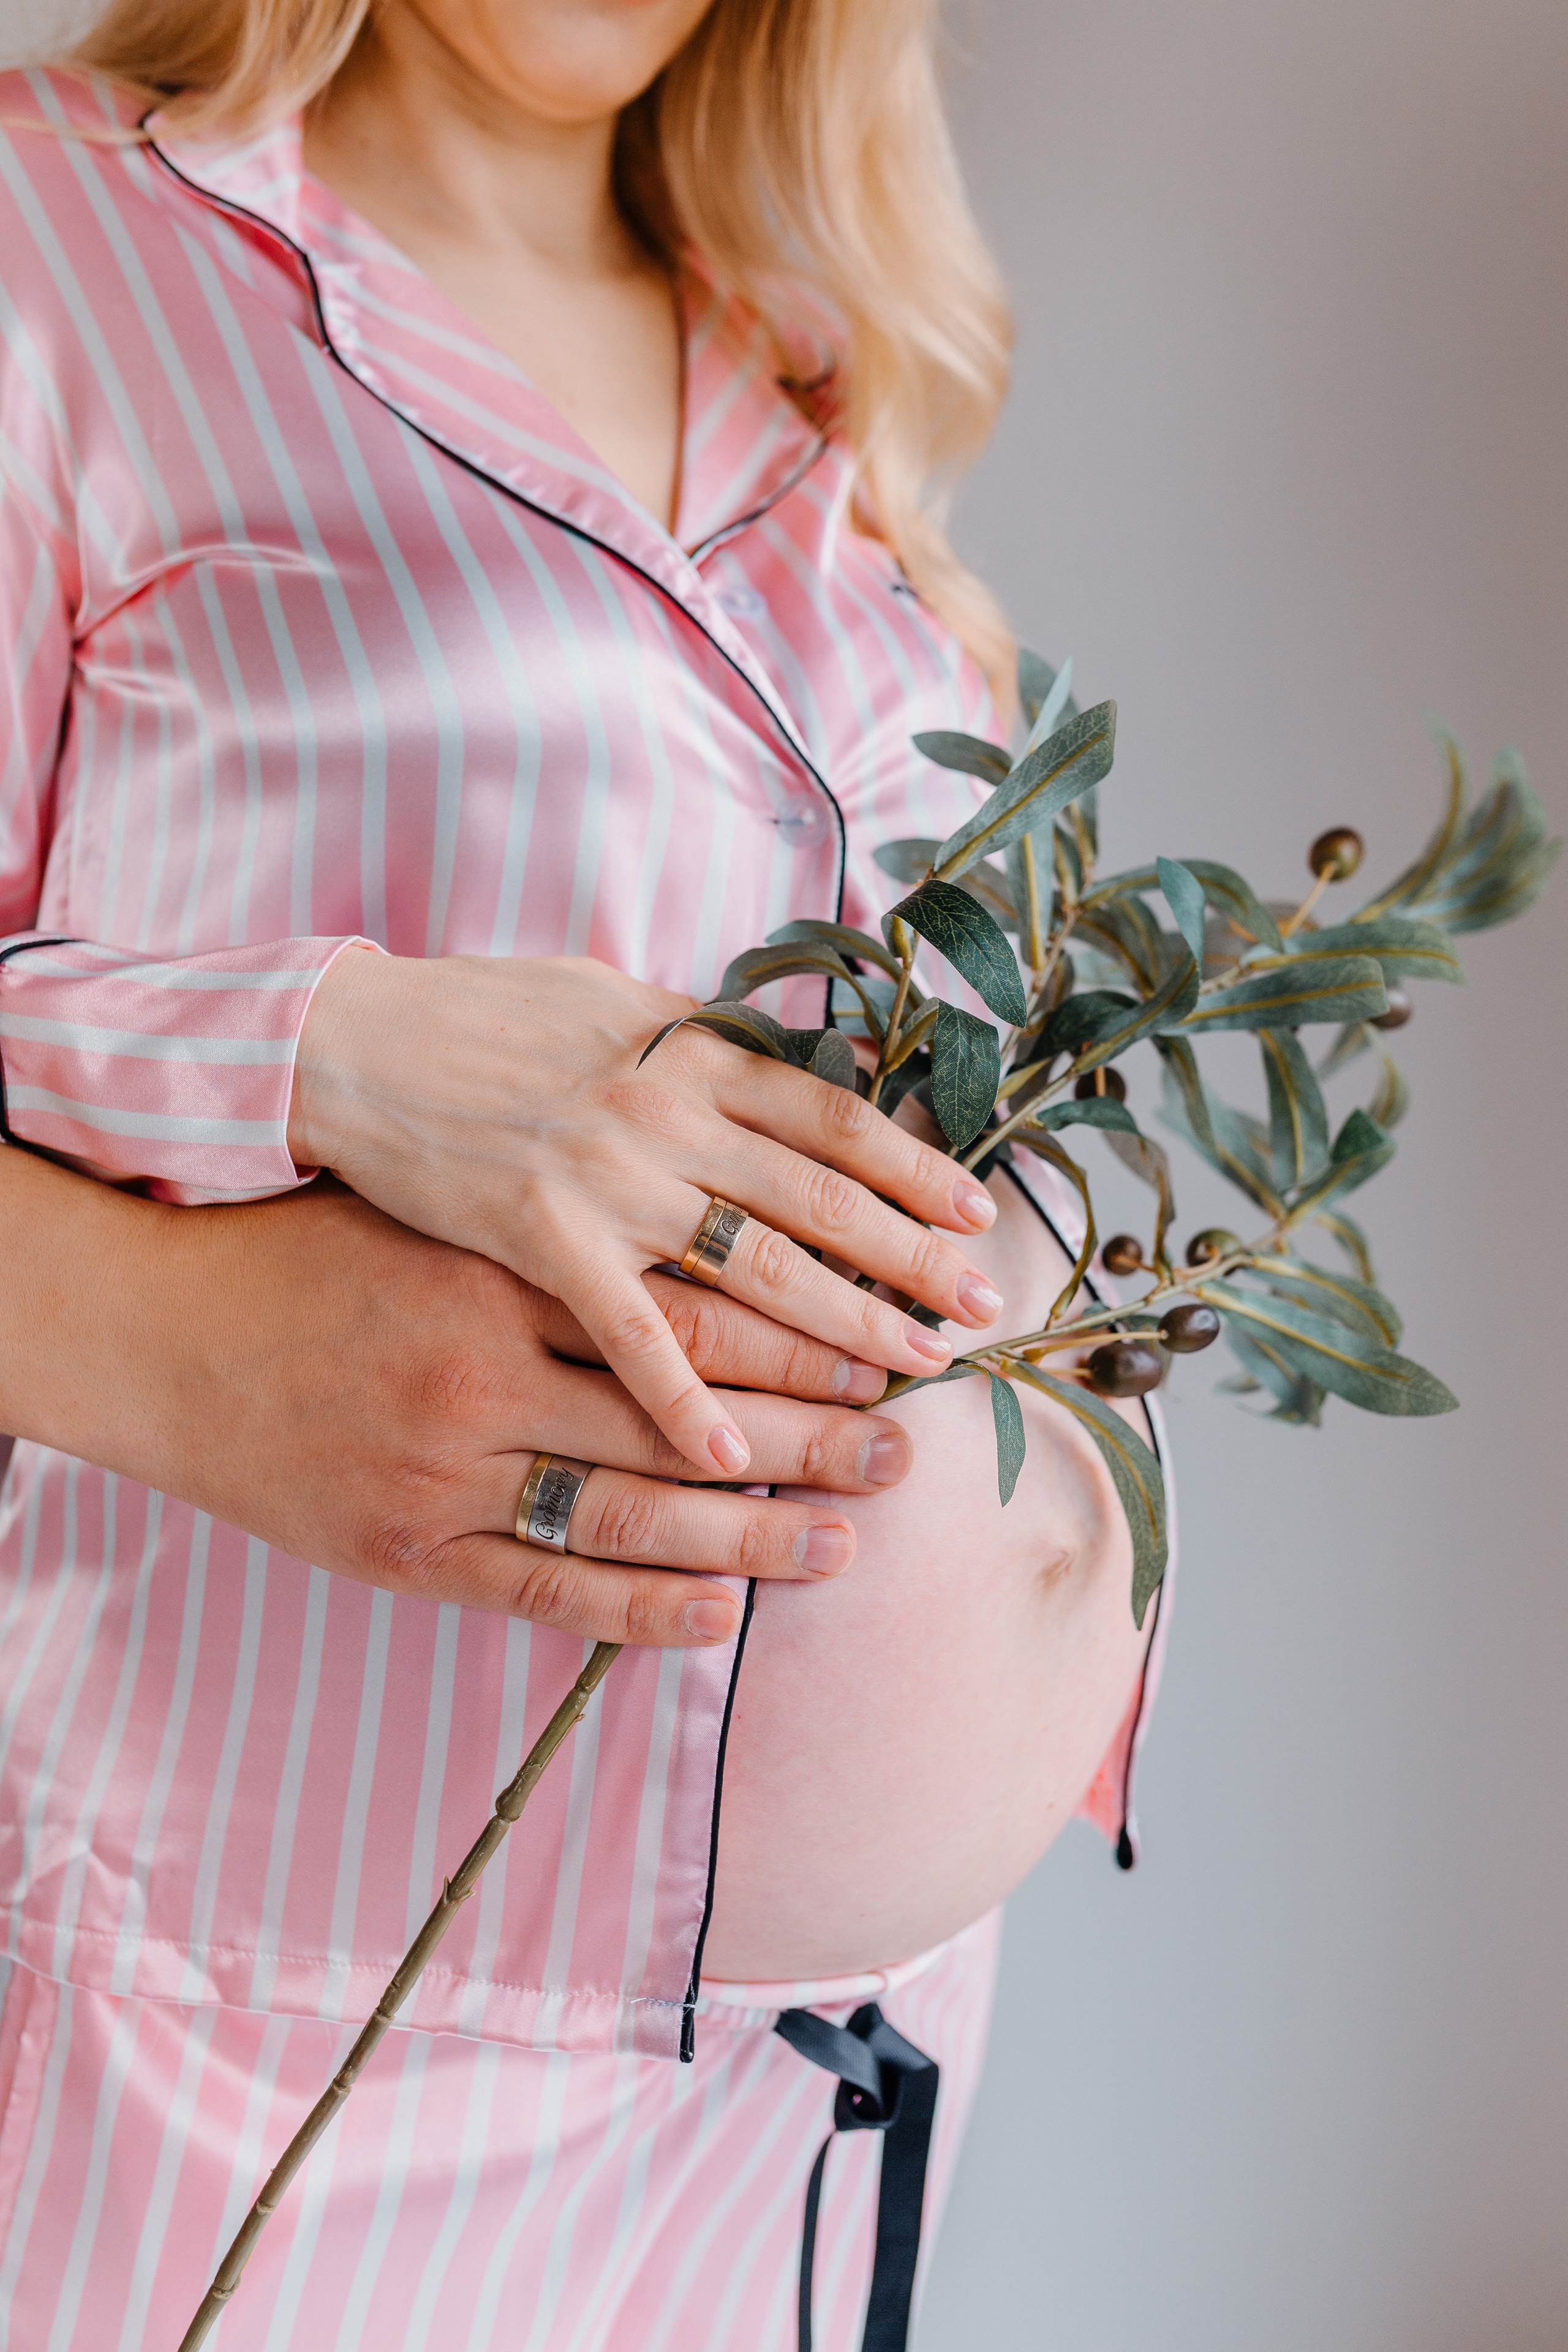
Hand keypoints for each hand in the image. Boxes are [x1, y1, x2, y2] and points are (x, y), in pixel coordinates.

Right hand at [84, 1179, 915, 1645]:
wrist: (160, 1327)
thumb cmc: (311, 1251)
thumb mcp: (446, 1210)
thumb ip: (568, 1223)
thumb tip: (707, 1208)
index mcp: (506, 1270)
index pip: (687, 1312)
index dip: (797, 1338)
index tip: (882, 1349)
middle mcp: (483, 1372)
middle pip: (683, 1414)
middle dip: (808, 1435)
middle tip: (902, 1450)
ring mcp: (443, 1469)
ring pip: (631, 1510)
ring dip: (751, 1534)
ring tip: (844, 1542)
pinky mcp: (403, 1550)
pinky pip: (544, 1590)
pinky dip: (639, 1607)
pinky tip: (722, 1613)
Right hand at [289, 950, 1004, 1476]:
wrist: (354, 1040)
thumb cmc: (481, 1017)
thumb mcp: (608, 997)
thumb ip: (697, 1039)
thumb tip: (786, 1061)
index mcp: (689, 1051)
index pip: (834, 1120)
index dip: (914, 1172)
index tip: (976, 1219)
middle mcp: (668, 1112)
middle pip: (819, 1202)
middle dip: (909, 1265)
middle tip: (978, 1318)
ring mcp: (608, 1177)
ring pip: (754, 1269)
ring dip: (842, 1330)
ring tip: (908, 1380)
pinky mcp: (538, 1239)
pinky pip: (631, 1333)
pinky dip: (685, 1398)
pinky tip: (731, 1457)